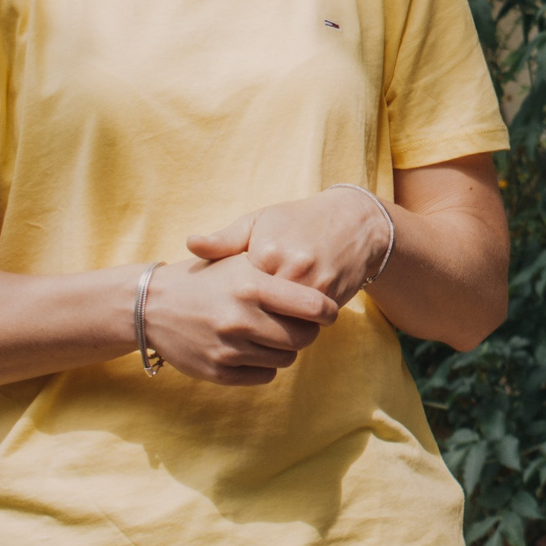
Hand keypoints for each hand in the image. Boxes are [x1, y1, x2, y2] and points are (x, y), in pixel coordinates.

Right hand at [142, 256, 332, 384]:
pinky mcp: (218, 372)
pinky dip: (265, 365)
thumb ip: (276, 268)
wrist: (152, 306)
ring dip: (285, 348)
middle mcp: (241, 319)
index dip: (327, 310)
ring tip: (271, 333)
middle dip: (308, 331)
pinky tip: (253, 348)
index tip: (327, 311)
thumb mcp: (238, 259)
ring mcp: (228, 348)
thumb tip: (319, 275)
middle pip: (304, 337)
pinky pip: (264, 376)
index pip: (313, 306)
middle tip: (299, 323)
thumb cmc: (206, 278)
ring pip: (286, 359)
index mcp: (251, 286)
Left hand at [187, 188, 390, 313]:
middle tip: (242, 318)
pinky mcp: (333, 297)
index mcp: (265, 252)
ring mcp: (315, 285)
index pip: (238, 293)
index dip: (231, 301)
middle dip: (252, 318)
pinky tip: (290, 315)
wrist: (356, 222)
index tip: (227, 301)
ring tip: (266, 318)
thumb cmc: (298, 220)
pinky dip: (297, 323)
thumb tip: (190, 245)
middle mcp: (290, 269)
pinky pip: (306, 323)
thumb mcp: (259, 221)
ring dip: (276, 325)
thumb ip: (225, 239)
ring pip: (285, 323)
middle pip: (260, 313)